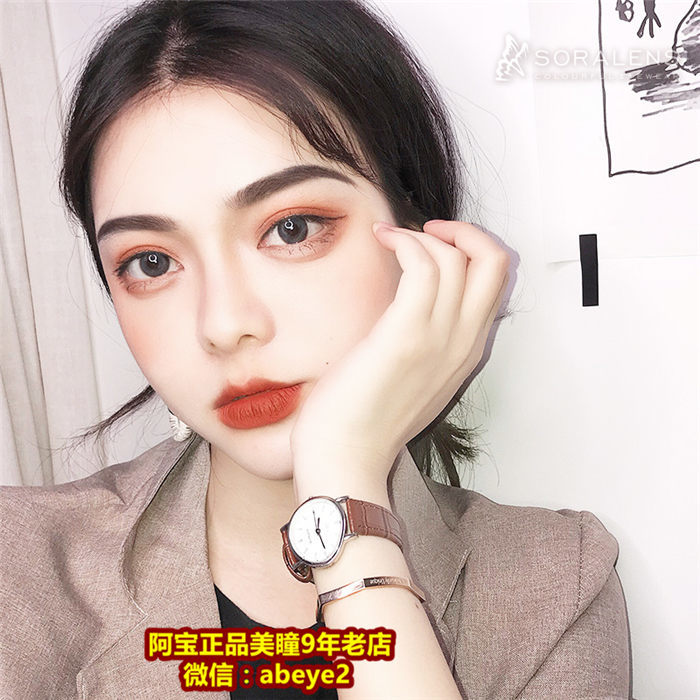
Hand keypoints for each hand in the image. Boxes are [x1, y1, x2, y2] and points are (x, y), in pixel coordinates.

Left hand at [290, 219, 509, 493]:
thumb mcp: (414, 376)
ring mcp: (439, 339)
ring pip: (458, 258)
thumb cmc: (367, 417)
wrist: (347, 456)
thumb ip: (427, 340)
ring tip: (390, 238)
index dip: (471, 250)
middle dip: (464, 231)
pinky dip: (406, 241)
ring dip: (421, 234)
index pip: (496, 282)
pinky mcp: (407, 335)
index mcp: (467, 351)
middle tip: (424, 232)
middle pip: (496, 262)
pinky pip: (424, 265)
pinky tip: (382, 241)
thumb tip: (413, 298)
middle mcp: (463, 342)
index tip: (435, 245)